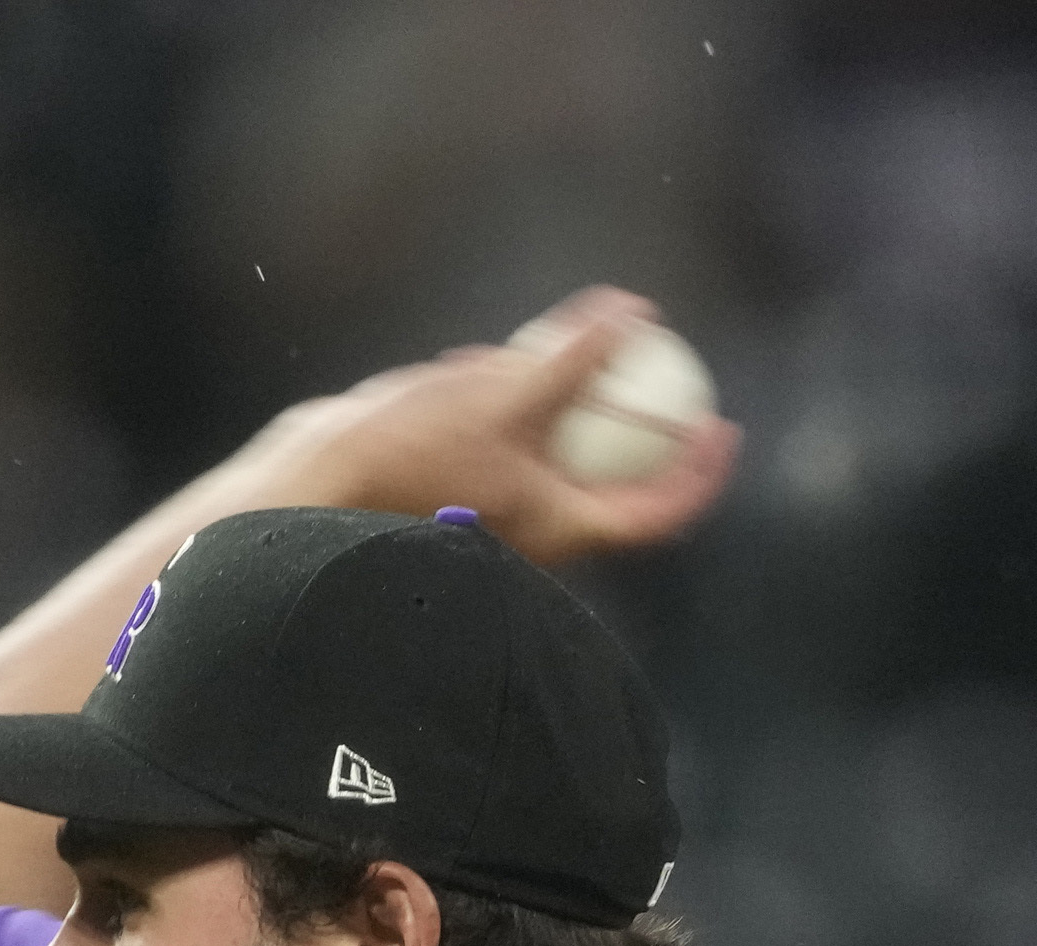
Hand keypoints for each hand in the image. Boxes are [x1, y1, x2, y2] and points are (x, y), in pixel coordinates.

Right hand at [250, 287, 740, 566]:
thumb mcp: (505, 391)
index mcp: (563, 530)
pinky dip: (501, 409)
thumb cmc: (413, 452)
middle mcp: (535, 540)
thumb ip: (573, 358)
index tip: (719, 428)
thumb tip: (633, 315)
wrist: (316, 489)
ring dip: (551, 406)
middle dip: (628, 429)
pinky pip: (498, 450)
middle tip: (651, 377)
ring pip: (544, 459)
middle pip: (607, 485)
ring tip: (531, 353)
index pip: (657, 511)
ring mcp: (493, 523)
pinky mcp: (453, 500)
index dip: (698, 472)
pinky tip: (466, 368)